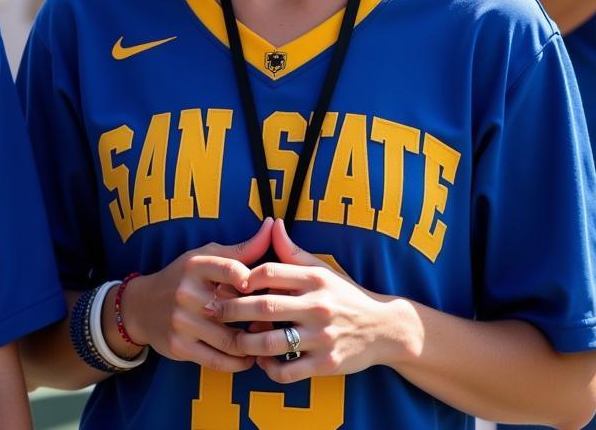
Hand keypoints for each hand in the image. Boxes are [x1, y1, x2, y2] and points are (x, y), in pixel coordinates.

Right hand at [117, 217, 273, 372]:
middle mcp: (186, 292)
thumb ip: (242, 249)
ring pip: (230, 340)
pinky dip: (238, 362)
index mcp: (195, 265)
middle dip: (260, 318)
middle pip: (235, 309)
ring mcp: (182, 321)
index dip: (255, 280)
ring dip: (253, 344)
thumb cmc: (183, 277)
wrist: (141, 306)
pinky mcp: (179, 346)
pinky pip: (218, 360)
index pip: (232, 269)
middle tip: (277, 321)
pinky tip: (247, 357)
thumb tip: (272, 226)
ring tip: (265, 341)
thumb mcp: (206, 256)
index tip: (268, 290)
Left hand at [206, 219, 399, 382]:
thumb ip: (293, 252)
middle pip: (264, 306)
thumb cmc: (345, 295)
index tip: (225, 283)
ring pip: (272, 342)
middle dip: (232, 309)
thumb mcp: (322, 270)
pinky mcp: (327, 364)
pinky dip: (269, 369)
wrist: (384, 328)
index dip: (243, 277)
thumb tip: (272, 224)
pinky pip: (289, 371)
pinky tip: (261, 362)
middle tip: (211, 310)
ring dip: (246, 342)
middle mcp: (318, 306)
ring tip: (233, 339)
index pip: (268, 272)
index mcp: (314, 279)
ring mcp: (322, 337)